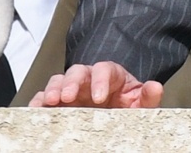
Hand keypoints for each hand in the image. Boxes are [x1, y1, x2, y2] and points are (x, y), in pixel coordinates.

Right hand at [29, 61, 162, 108]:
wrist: (118, 120)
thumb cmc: (129, 109)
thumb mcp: (141, 106)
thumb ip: (148, 98)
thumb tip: (156, 86)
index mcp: (112, 76)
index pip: (105, 70)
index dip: (100, 80)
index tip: (99, 97)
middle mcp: (89, 79)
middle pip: (78, 71)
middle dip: (71, 82)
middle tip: (68, 96)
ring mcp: (72, 90)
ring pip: (59, 80)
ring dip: (53, 89)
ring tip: (49, 101)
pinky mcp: (58, 102)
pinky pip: (44, 97)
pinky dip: (38, 101)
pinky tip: (34, 109)